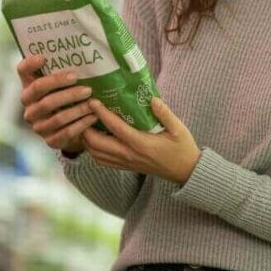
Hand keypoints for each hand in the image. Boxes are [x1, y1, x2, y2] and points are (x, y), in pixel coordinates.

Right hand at [18, 54, 96, 152]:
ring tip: (92, 102)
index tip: (43, 57)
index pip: (22, 71)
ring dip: (76, 107)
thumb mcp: (64, 88)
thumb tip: (85, 54)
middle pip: (40, 91)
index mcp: (30, 88)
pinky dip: (81, 123)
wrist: (72, 132)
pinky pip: (66, 132)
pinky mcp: (50, 140)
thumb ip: (66, 75)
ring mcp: (38, 125)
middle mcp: (29, 107)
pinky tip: (93, 117)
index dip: (30, 64)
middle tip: (82, 83)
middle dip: (61, 84)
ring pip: (55, 114)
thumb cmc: (68, 102)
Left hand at [82, 97, 200, 184]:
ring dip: (87, 139)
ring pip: (96, 153)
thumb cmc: (182, 147)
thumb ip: (165, 113)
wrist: (185, 170)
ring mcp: (125, 162)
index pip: (115, 128)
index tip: (93, 101)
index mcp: (141, 144)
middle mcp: (129, 154)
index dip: (102, 114)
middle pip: (97, 143)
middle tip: (85, 111)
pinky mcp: (125, 167)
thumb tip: (152, 99)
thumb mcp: (179, 128)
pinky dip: (93, 149)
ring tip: (87, 122)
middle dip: (86, 127)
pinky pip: (102, 160)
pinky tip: (95, 137)